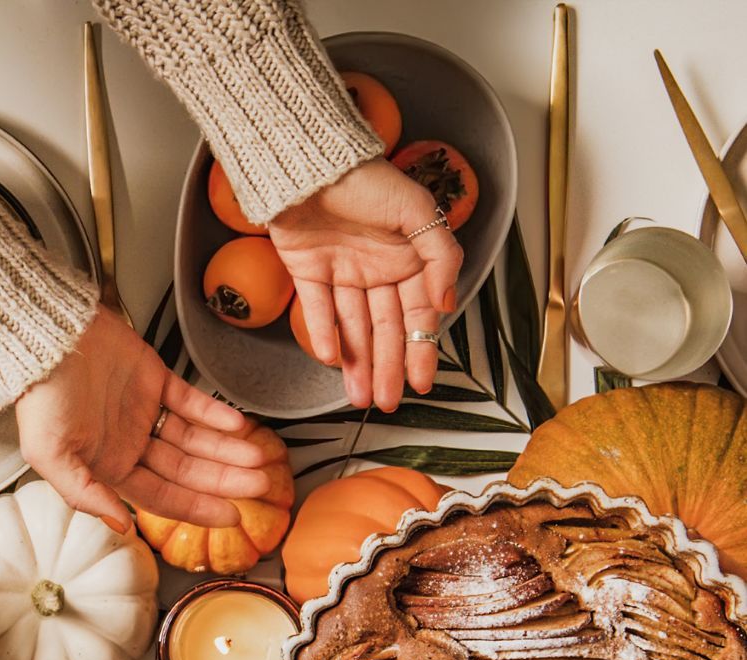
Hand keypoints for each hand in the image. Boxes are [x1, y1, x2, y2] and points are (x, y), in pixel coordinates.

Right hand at [16, 306, 273, 531]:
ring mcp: (144, 412)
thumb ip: (83, 494)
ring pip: (195, 439)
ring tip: (260, 456)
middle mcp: (130, 444)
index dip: (196, 509)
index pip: (162, 496)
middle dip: (223, 480)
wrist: (49, 337)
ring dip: (227, 449)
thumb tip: (120, 524)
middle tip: (260, 485)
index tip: (232, 516)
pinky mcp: (155, 380)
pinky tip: (238, 424)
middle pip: (187, 471)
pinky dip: (215, 413)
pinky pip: (192, 402)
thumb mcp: (49, 455)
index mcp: (108, 467)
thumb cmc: (41, 397)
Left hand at [268, 160, 462, 411]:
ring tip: (361, 396)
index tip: (420, 382)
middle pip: (385, 329)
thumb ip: (440, 256)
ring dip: (358, 362)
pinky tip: (331, 360)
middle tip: (386, 403)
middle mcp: (378, 270)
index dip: (420, 350)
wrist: (312, 161)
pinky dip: (323, 334)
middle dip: (387, 368)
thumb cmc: (368, 177)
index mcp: (409, 258)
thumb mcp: (417, 211)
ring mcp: (343, 272)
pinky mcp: (309, 271)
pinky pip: (318, 310)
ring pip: (354, 327)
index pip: (417, 315)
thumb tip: (446, 302)